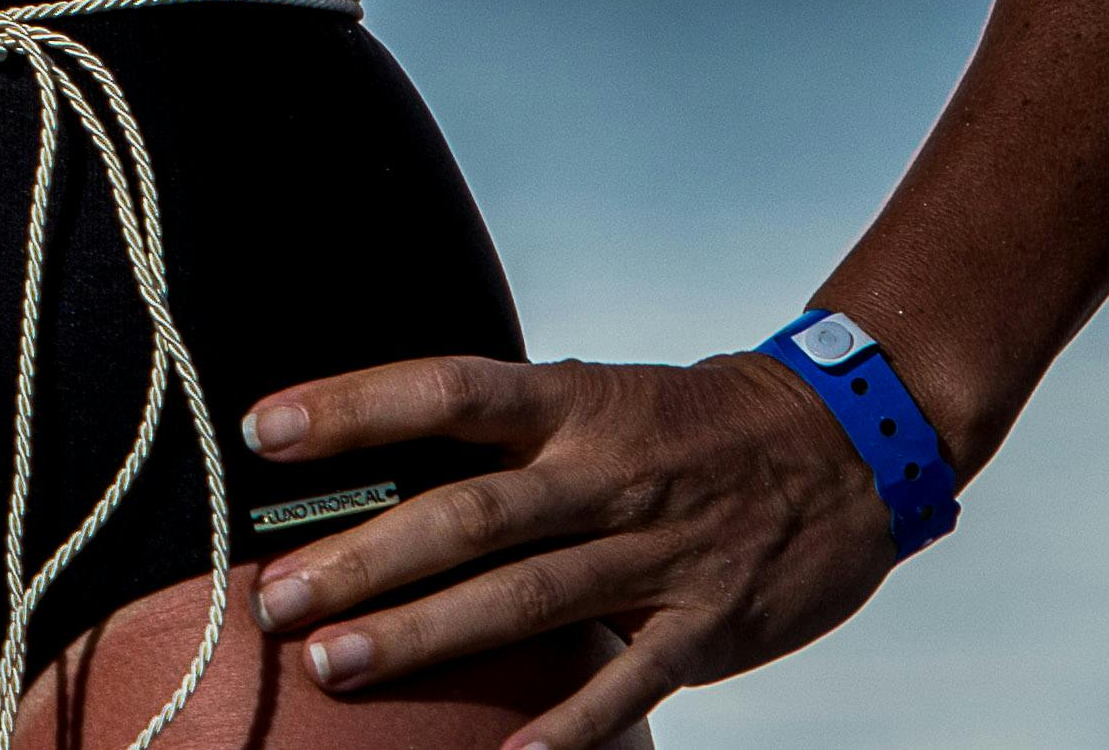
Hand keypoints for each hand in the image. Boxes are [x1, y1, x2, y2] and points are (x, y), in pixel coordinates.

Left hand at [238, 352, 896, 747]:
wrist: (844, 449)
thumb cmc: (685, 425)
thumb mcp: (595, 399)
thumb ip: (503, 437)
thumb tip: (372, 461)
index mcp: (573, 403)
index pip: (448, 392)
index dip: (355, 405)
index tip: (264, 429)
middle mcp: (607, 473)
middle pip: (472, 516)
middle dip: (367, 558)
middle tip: (278, 595)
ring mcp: (657, 554)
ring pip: (526, 599)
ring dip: (424, 636)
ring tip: (333, 665)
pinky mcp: (704, 627)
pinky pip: (625, 683)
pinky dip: (565, 727)